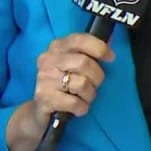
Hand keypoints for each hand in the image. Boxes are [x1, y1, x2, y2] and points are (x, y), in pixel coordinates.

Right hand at [6, 33, 114, 150]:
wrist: (40, 111)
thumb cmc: (63, 84)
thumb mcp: (73, 64)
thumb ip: (89, 53)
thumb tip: (111, 41)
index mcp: (56, 47)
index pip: (80, 40)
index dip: (99, 47)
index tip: (111, 58)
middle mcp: (48, 60)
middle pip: (84, 63)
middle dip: (97, 77)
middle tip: (95, 84)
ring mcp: (44, 79)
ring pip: (82, 83)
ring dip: (90, 94)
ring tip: (84, 97)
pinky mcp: (44, 99)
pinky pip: (75, 102)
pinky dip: (82, 107)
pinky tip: (78, 107)